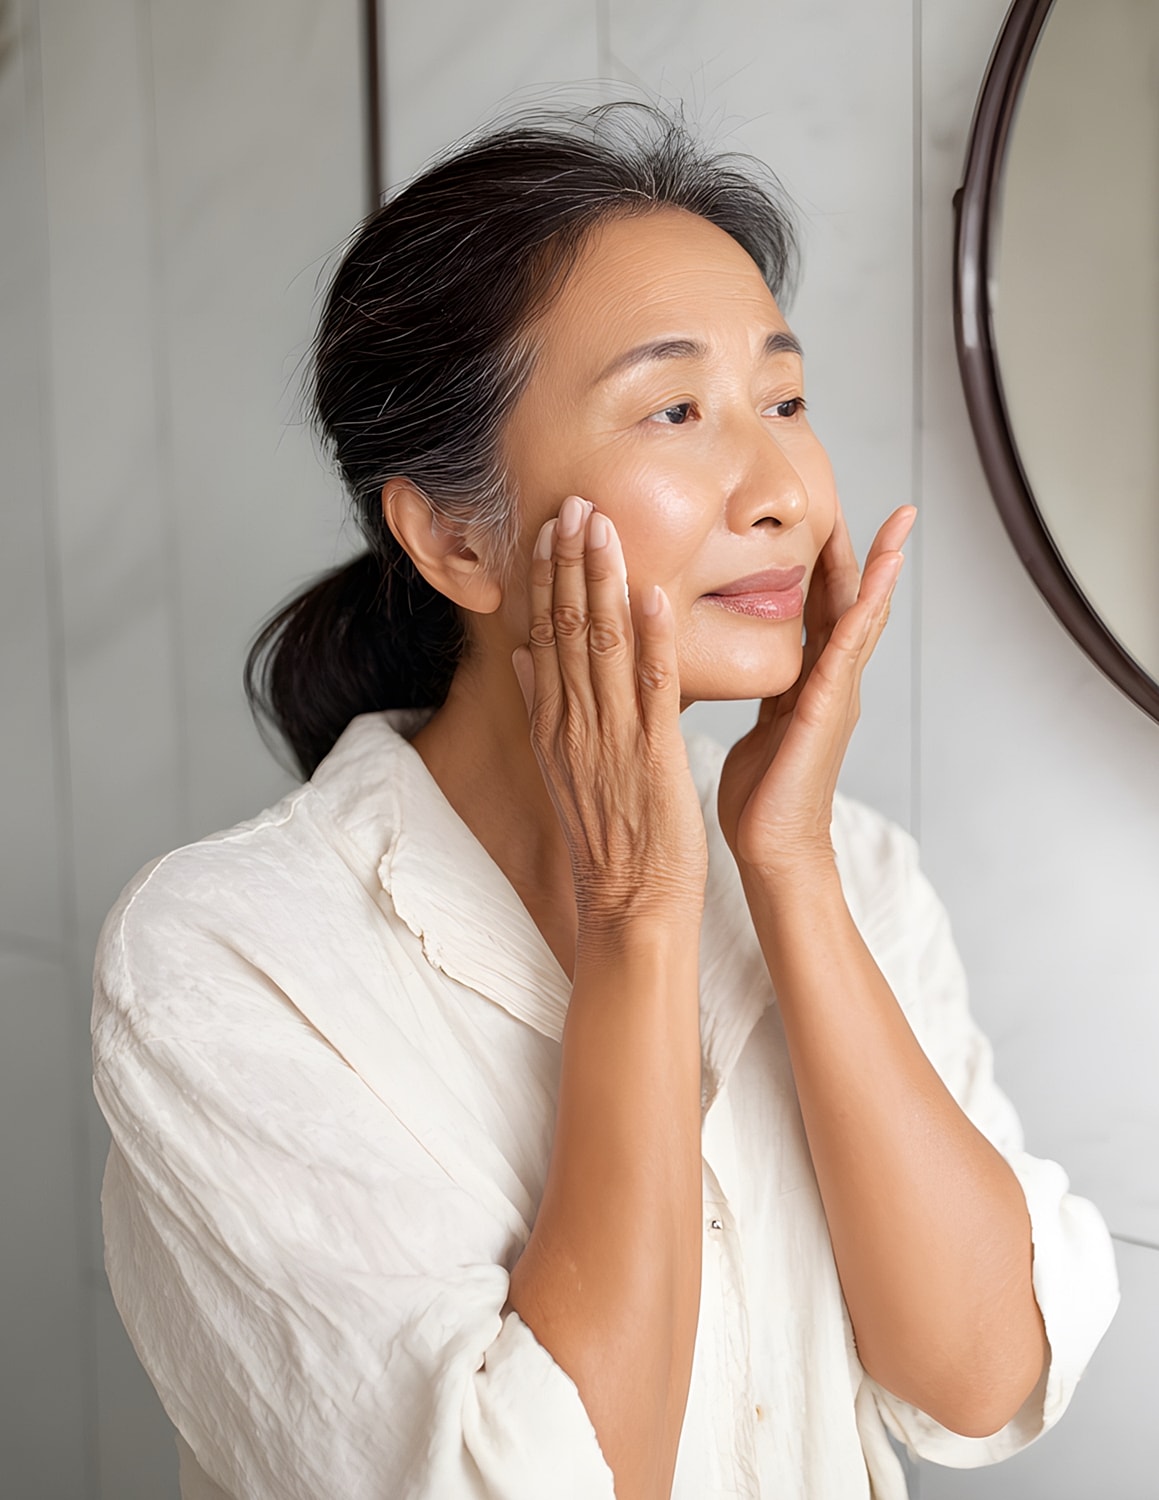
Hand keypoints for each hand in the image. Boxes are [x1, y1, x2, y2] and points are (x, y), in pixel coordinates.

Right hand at [512, 496, 707, 941]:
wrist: (628, 901)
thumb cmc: (609, 837)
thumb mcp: (563, 768)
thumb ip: (545, 708)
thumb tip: (526, 657)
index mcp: (554, 723)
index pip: (545, 634)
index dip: (547, 577)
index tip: (551, 527)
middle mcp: (575, 722)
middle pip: (566, 627)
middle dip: (569, 560)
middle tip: (575, 502)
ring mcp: (610, 736)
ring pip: (601, 644)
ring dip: (603, 580)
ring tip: (603, 524)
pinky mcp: (652, 754)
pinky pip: (651, 687)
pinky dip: (651, 639)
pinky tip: (652, 593)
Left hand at [717, 501, 916, 881]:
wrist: (771, 850)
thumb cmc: (760, 799)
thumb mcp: (759, 728)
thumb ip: (763, 694)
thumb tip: (743, 668)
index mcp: (809, 683)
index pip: (822, 609)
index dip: (828, 563)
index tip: (831, 516)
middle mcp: (832, 683)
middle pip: (851, 603)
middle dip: (868, 552)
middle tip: (893, 506)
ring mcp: (837, 695)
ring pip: (862, 618)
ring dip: (884, 568)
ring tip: (904, 523)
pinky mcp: (829, 709)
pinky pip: (849, 648)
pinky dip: (867, 608)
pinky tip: (880, 575)